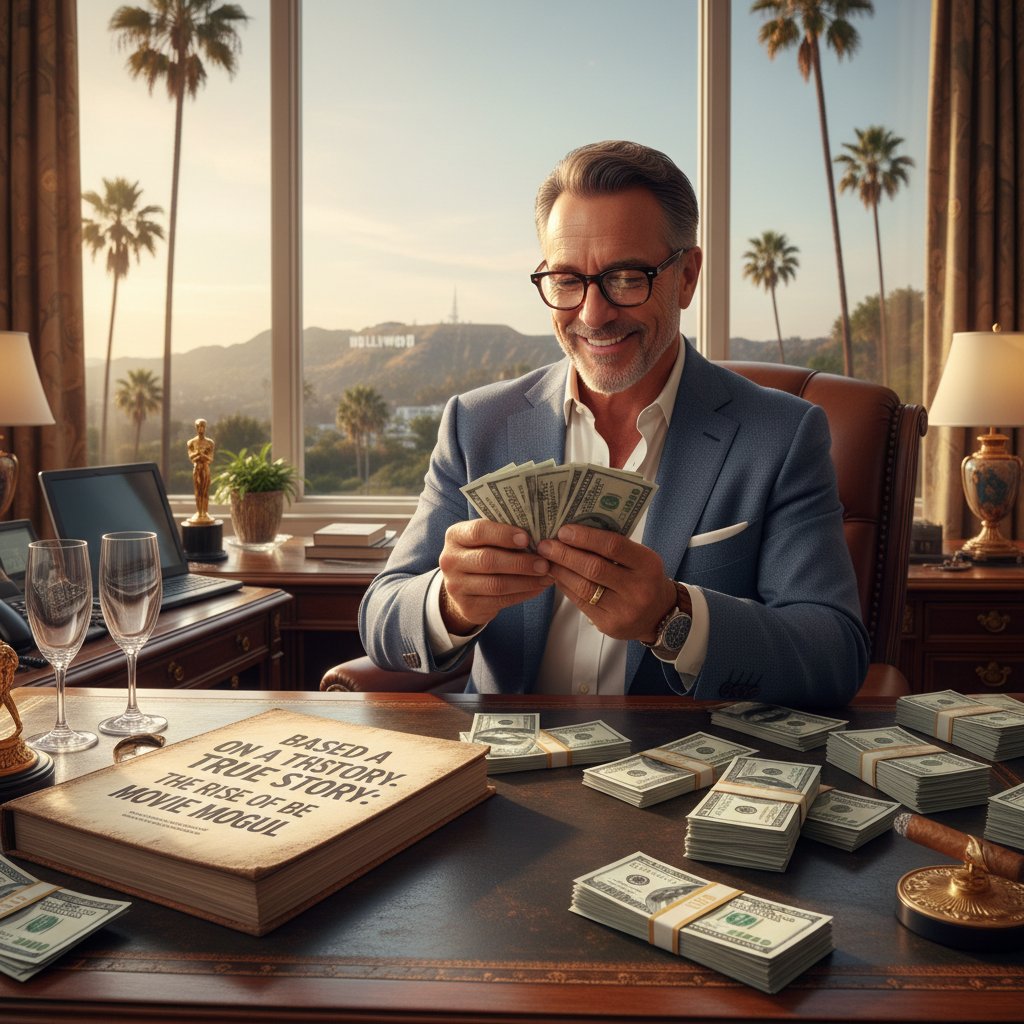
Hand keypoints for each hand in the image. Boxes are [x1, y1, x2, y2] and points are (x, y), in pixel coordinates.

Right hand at [438, 519, 551, 633]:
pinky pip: (500, 601)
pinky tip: (538, 587)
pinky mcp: (468, 606)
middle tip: (544, 563)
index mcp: (455, 536)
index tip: (527, 539)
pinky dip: (523, 594)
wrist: (462, 586)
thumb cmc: (481, 553)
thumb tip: (539, 535)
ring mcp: (456, 586)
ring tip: (546, 575)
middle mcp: (450, 560)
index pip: (479, 531)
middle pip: (488, 560)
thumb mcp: (484, 539)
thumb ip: (503, 534)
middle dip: (520, 562)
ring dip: (526, 580)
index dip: (504, 535)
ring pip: (496, 584)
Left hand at [537, 524, 680, 641]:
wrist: (658, 615)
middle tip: (546, 545)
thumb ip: (614, 546)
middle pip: (594, 568)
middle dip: (565, 555)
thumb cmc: (643, 578)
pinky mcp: (610, 625)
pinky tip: (557, 577)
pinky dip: (566, 587)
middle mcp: (638, 588)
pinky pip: (581, 603)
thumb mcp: (640, 558)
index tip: (564, 531)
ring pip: (584, 588)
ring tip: (546, 560)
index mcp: (647, 564)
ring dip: (561, 572)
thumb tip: (575, 532)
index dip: (585, 537)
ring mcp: (624, 609)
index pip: (613, 546)